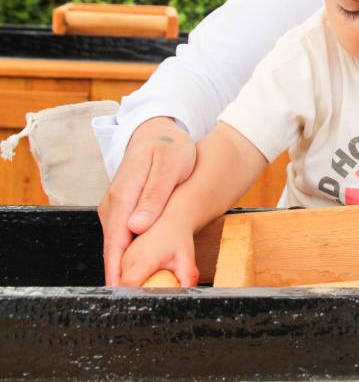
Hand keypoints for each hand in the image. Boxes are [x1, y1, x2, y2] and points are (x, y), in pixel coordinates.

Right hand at [97, 116, 196, 285]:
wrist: (158, 132)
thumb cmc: (168, 147)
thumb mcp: (169, 167)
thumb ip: (153, 196)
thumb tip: (136, 227)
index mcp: (123, 196)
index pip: (115, 242)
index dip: (117, 270)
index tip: (121, 293)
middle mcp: (112, 206)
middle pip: (112, 250)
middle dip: (120, 277)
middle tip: (132, 304)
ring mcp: (114, 210)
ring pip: (116, 247)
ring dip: (123, 269)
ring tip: (136, 295)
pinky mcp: (120, 211)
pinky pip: (122, 239)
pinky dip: (128, 256)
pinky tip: (138, 272)